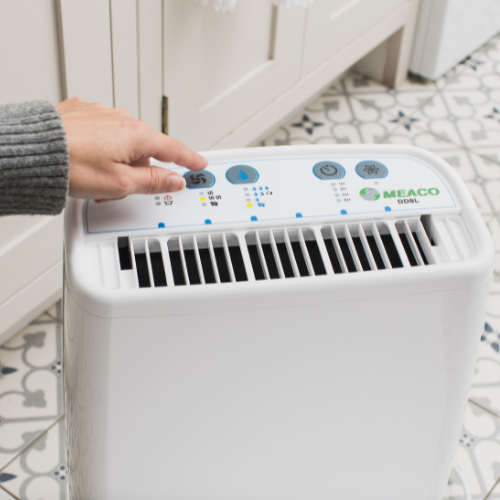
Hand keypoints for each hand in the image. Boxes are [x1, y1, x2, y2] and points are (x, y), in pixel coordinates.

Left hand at [55, 97, 207, 201]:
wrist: (31, 151)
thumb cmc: (69, 164)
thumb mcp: (120, 184)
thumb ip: (152, 183)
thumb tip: (174, 181)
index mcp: (137, 136)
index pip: (173, 149)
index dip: (189, 159)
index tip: (199, 163)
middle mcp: (122, 119)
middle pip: (144, 151)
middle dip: (137, 171)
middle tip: (119, 189)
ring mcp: (102, 114)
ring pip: (122, 145)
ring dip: (116, 163)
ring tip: (94, 179)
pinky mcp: (83, 114)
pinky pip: (103, 135)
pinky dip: (100, 150)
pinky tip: (85, 162)